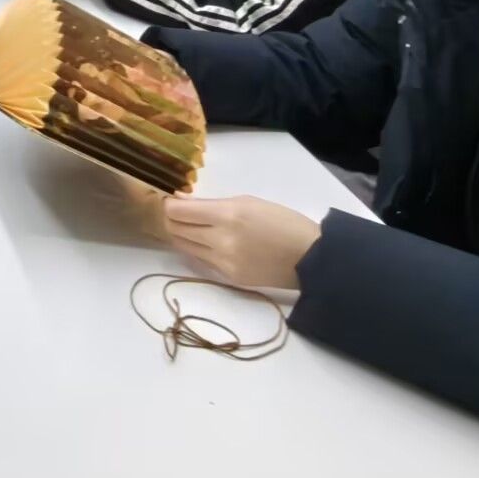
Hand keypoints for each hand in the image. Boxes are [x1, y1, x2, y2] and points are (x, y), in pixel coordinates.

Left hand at [161, 195, 321, 289]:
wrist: (309, 258)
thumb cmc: (281, 221)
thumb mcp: (247, 202)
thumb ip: (211, 203)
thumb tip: (181, 201)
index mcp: (227, 215)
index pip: (179, 211)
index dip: (169, 205)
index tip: (170, 200)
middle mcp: (220, 240)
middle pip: (176, 229)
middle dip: (171, 219)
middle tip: (176, 212)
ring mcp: (223, 262)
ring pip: (184, 246)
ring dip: (180, 235)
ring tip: (188, 226)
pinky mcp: (228, 277)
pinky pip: (201, 260)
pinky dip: (197, 249)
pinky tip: (205, 242)